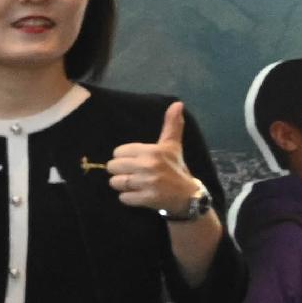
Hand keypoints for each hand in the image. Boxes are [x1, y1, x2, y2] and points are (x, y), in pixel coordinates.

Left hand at [107, 102, 206, 216]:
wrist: (188, 196)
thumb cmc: (176, 168)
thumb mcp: (172, 145)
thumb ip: (171, 125)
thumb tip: (177, 104)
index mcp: (152, 151)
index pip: (118, 152)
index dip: (123, 157)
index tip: (134, 161)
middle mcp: (148, 166)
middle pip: (113, 167)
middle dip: (120, 171)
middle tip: (132, 173)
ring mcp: (147, 183)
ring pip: (116, 182)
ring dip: (122, 185)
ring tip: (134, 184)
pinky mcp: (146, 199)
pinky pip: (123, 198)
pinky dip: (127, 198)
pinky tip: (137, 194)